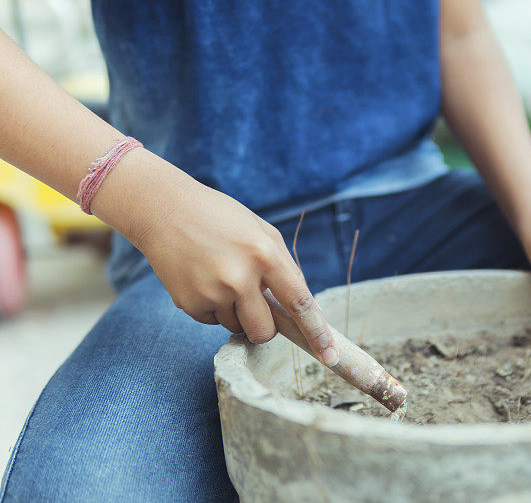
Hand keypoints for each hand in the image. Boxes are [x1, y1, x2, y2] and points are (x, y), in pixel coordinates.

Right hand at [133, 179, 338, 365]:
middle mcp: (239, 277)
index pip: (299, 302)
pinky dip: (213, 307)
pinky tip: (202, 278)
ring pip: (238, 328)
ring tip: (221, 276)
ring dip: (236, 312)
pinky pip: (213, 322)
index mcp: (264, 254)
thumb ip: (286, 268)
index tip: (331, 356)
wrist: (164, 210)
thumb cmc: (221, 218)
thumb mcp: (263, 232)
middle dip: (266, 327)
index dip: (317, 332)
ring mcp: (212, 292)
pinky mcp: (189, 303)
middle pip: (266, 331)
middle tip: (256, 303)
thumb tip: (303, 308)